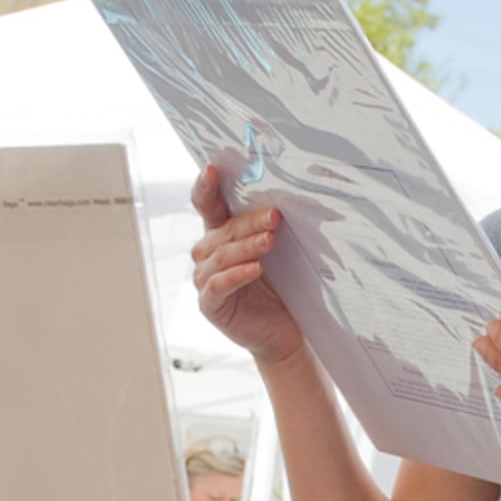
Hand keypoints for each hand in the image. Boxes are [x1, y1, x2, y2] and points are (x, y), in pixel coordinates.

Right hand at [188, 164, 307, 367]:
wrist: (284, 331)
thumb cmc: (281, 287)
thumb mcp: (280, 251)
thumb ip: (273, 225)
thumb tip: (295, 194)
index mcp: (220, 234)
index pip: (207, 204)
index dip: (206, 186)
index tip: (214, 169)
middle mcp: (207, 254)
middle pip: (222, 231)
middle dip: (248, 222)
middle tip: (275, 216)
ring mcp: (205, 280)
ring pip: (221, 256)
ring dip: (246, 246)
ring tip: (270, 240)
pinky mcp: (210, 304)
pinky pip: (219, 285)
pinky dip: (237, 275)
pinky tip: (256, 269)